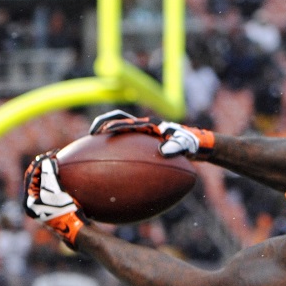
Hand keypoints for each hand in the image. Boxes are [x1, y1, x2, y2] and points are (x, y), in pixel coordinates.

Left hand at [24, 151, 86, 248]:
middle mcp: (33, 204)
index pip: (31, 176)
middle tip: (54, 155)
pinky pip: (54, 190)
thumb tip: (46, 159)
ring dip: (51, 172)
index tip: (51, 153)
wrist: (78, 231)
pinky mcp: (55, 208)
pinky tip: (71, 175)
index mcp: (28, 201)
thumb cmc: (66, 212)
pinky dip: (60, 181)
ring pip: (44, 184)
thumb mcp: (55, 191)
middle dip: (44, 166)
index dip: (39, 163)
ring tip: (61, 162)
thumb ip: (48, 175)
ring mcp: (44, 207)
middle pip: (36, 179)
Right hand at [89, 109, 213, 159]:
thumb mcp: (184, 146)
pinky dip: (116, 150)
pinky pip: (125, 143)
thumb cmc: (189, 144)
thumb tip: (163, 152)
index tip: (101, 132)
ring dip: (106, 136)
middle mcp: (143, 126)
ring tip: (93, 150)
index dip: (113, 125)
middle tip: (90, 136)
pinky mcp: (143, 141)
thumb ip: (176, 147)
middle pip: (117, 120)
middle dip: (103, 124)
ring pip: (119, 131)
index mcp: (149, 124)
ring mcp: (142, 133)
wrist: (194, 144)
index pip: (126, 121)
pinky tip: (111, 165)